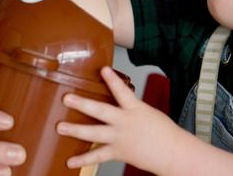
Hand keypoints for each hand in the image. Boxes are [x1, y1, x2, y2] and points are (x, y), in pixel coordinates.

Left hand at [57, 67, 183, 173]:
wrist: (172, 152)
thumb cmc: (163, 131)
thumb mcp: (148, 112)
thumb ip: (130, 107)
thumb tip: (117, 101)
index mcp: (136, 109)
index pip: (123, 91)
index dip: (113, 80)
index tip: (103, 69)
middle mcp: (125, 123)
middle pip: (101, 111)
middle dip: (83, 104)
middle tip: (67, 98)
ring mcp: (120, 138)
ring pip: (94, 134)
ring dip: (76, 130)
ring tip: (60, 127)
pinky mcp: (119, 152)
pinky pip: (98, 157)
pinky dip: (83, 160)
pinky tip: (70, 161)